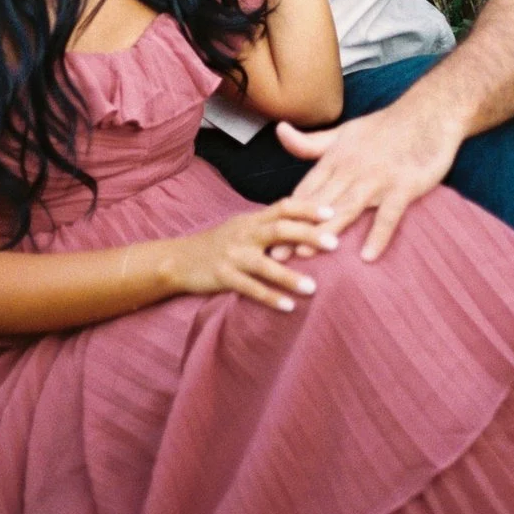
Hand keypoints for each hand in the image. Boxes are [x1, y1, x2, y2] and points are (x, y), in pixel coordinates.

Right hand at [166, 196, 342, 310]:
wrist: (179, 259)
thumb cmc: (218, 243)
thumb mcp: (241, 227)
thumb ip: (269, 225)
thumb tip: (307, 224)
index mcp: (251, 220)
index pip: (283, 206)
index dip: (308, 208)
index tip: (333, 212)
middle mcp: (243, 234)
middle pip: (279, 229)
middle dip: (308, 235)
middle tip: (335, 244)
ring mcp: (233, 255)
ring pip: (265, 264)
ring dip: (290, 276)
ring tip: (313, 288)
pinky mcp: (223, 276)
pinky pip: (250, 288)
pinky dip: (270, 298)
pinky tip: (289, 307)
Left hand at [278, 95, 459, 261]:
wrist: (428, 114)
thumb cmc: (384, 127)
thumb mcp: (342, 132)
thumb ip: (311, 142)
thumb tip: (279, 130)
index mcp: (334, 159)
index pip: (305, 190)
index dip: (285, 213)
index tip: (266, 233)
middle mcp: (350, 170)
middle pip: (318, 203)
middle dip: (295, 228)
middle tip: (274, 254)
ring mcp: (377, 179)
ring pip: (346, 207)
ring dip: (325, 229)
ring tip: (306, 252)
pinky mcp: (404, 186)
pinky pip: (389, 214)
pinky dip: (378, 234)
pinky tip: (367, 256)